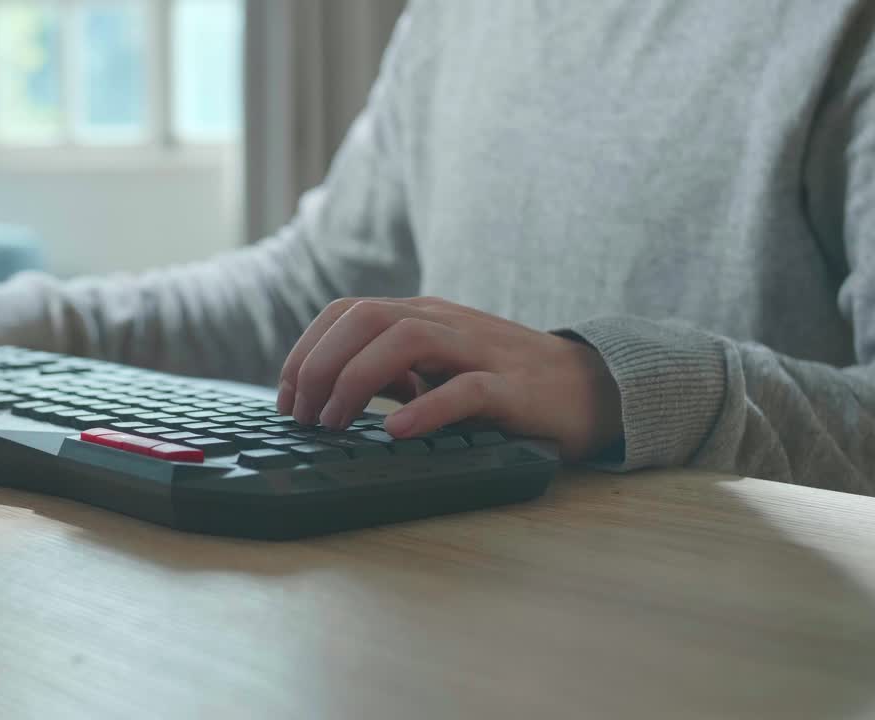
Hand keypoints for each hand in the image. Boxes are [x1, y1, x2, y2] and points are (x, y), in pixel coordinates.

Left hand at [275, 297, 622, 461]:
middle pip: (364, 318)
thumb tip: (331, 390)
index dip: (305, 351)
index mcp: (420, 314)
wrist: (590, 388)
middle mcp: (444, 321)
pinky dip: (425, 407)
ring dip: (357, 380)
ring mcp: (479, 350)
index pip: (344, 312)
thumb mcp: (436, 368)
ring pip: (405, 340)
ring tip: (334, 423)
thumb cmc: (503, 382)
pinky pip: (465, 389)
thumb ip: (390, 371)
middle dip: (319, 365)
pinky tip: (396, 431)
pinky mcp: (513, 387)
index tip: (285, 399)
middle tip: (302, 416)